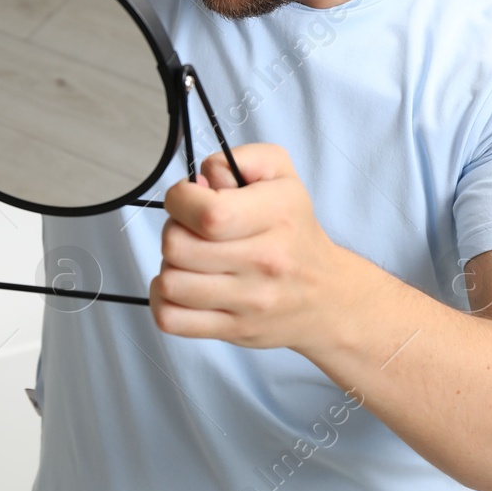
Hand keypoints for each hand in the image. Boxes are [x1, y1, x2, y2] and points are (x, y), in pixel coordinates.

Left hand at [151, 144, 356, 351]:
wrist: (328, 296)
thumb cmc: (295, 230)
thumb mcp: (280, 175)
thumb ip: (235, 160)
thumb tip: (197, 183)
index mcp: (276, 215)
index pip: (208, 213)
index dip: (180, 200)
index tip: (188, 199)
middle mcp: (265, 261)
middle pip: (178, 246)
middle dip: (174, 231)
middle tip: (192, 231)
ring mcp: (250, 301)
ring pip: (170, 282)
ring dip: (171, 266)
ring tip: (191, 260)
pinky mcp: (234, 330)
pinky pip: (171, 319)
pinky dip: (164, 301)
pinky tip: (183, 286)